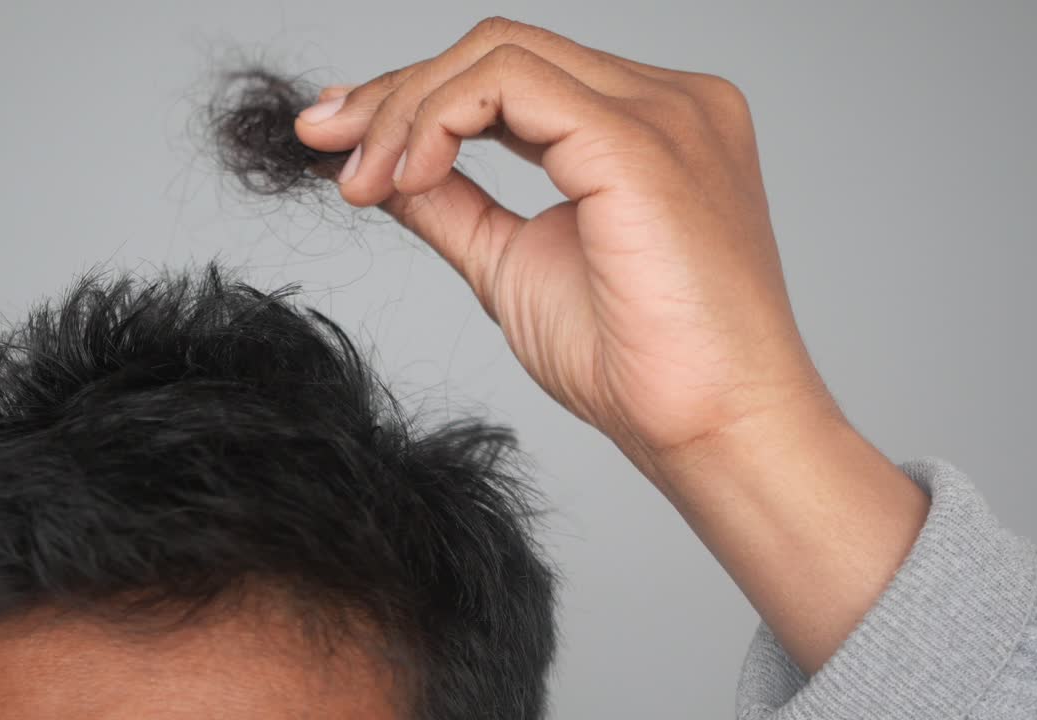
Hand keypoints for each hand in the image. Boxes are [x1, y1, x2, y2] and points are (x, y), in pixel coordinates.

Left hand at [297, 19, 932, 677]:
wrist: (710, 430)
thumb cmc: (634, 367)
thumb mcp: (511, 264)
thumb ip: (453, 204)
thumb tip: (385, 171)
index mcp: (645, 129)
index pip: (515, 76)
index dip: (418, 98)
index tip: (341, 140)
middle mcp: (664, 103)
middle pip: (499, 51)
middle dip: (394, 95)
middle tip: (326, 147)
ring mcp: (660, 112)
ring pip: (497, 54)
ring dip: (406, 111)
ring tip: (363, 183)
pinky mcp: (637, 139)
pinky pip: (509, 83)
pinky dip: (436, 120)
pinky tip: (408, 176)